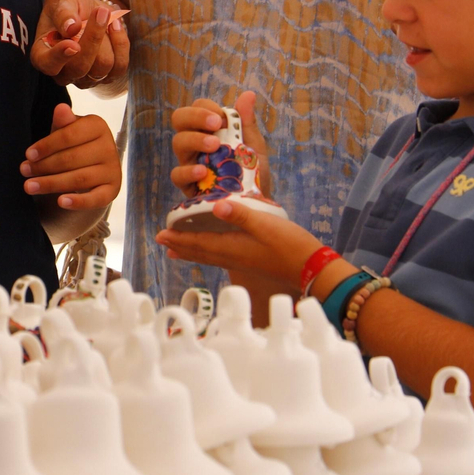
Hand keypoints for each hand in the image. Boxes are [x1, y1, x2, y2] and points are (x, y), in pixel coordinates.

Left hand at [21, 104, 120, 210]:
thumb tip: (61, 108)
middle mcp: (109, 147)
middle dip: (44, 166)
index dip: (47, 145)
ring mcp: (113, 170)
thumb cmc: (73, 144)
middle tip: (23, 171)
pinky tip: (60, 202)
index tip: (28, 155)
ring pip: (79, 179)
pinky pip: (96, 198)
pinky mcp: (113, 190)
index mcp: (97, 126)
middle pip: (72, 158)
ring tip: (29, 186)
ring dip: (51, 184)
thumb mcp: (66, 132)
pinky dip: (78, 202)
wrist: (92, 166)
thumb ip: (62, 123)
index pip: (69, 135)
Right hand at [29, 0, 129, 87]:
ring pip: (102, 67)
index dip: (59, 57)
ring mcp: (84, 77)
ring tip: (105, 14)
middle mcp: (62, 71)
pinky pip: (119, 66)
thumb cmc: (68, 2)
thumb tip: (70, 28)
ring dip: (108, 37)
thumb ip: (63, 12)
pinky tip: (115, 25)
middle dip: (93, 37)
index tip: (72, 43)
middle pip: (80, 67)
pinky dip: (121, 43)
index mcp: (42, 54)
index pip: (47, 65)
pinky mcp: (106, 76)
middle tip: (100, 11)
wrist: (87, 7)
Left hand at [154, 197, 321, 287]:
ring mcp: (243, 261)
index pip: (199, 243)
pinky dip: (209, 252)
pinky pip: (222, 256)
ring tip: (176, 249)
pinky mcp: (252, 261)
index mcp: (233, 247)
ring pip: (210, 255)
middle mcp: (233, 257)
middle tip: (161, 241)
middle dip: (180, 245)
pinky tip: (213, 250)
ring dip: (192, 250)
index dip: (179, 239)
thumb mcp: (266, 224)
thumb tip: (215, 206)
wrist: (313, 268)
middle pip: (200, 252)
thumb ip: (241, 215)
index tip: (160, 235)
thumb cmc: (291, 245)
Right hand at [170, 90, 271, 198]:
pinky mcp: (187, 185)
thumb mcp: (254, 146)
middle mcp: (194, 142)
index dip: (205, 108)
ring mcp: (188, 162)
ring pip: (178, 142)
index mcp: (208, 129)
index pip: (197, 107)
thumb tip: (248, 94)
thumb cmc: (250, 171)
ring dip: (195, 139)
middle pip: (179, 118)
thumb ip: (247, 122)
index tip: (222, 117)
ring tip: (214, 146)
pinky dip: (188, 171)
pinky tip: (203, 171)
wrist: (255, 204)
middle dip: (195, 117)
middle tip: (215, 124)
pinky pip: (177, 175)